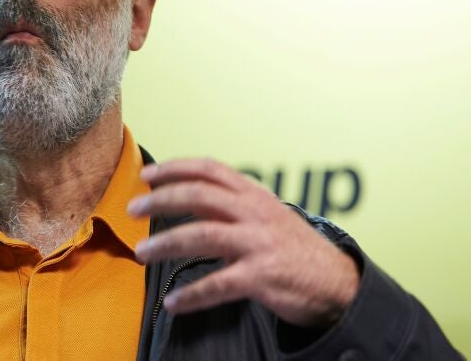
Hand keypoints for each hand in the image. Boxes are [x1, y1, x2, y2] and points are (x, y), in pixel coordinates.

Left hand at [127, 158, 358, 326]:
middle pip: (199, 195)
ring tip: (141, 252)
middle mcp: (255, 213)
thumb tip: (184, 197)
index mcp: (253, 195)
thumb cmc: (294, 250)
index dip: (175, 168)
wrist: (338, 284)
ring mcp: (259, 243)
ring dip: (166, 243)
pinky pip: (219, 283)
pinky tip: (174, 303)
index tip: (146, 175)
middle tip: (132, 210)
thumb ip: (228, 206)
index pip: (210, 169)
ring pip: (202, 234)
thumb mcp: (264, 216)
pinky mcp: (263, 275)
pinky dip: (193, 294)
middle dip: (160, 200)